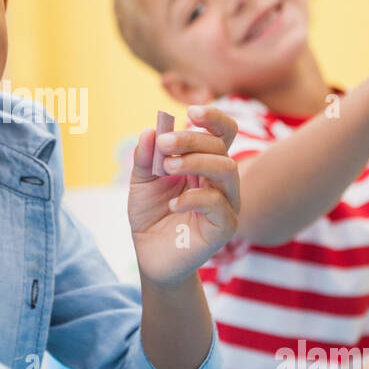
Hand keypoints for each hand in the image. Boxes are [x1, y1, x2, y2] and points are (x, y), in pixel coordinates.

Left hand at [128, 104, 240, 285]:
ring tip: (167, 168)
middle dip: (191, 138)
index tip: (191, 112)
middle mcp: (221, 181)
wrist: (150, 256)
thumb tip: (150, 130)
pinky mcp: (224, 227)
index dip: (213, 118)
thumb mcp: (141, 182)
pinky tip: (172, 204)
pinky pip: (218, 204)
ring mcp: (226, 203)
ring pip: (226, 169)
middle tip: (164, 143)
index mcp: (205, 163)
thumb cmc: (151, 216)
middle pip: (221, 146)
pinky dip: (193, 198)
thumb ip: (146, 157)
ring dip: (195, 161)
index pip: (223, 133)